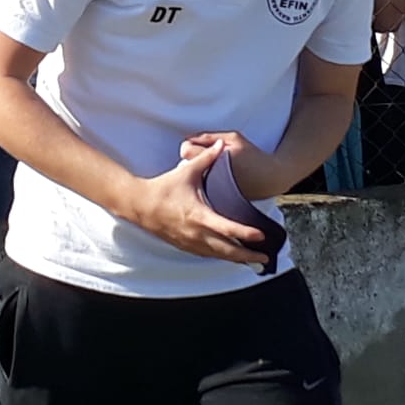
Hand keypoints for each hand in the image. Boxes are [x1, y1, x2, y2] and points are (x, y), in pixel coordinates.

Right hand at [126, 140, 267, 263]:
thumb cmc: (163, 188)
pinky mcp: (184, 245)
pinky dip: (220, 256)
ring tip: (252, 260)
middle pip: (227, 251)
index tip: (261, 236)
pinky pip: (207, 255)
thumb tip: (220, 144)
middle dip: (248, 256)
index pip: (228, 229)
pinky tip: (229, 256)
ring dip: (236, 259)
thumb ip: (206, 158)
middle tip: (265, 258)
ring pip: (218, 256)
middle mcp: (196, 233)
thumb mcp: (186, 172)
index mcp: (199, 216)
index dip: (246, 233)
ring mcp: (190, 242)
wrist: (139, 205)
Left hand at [181, 131, 291, 199]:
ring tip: (209, 170)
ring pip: (191, 180)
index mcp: (213, 160)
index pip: (185, 150)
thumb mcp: (233, 137)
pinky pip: (200, 190)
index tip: (197, 146)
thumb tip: (189, 138)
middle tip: (202, 159)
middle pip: (185, 166)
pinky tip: (214, 180)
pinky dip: (203, 184)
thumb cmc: (252, 154)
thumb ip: (209, 137)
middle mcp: (210, 177)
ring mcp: (213, 191)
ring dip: (195, 174)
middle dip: (191, 161)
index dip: (190, 145)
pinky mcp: (217, 201)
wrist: (269, 178)